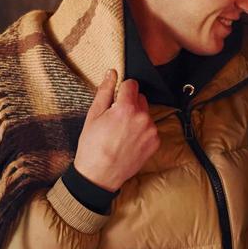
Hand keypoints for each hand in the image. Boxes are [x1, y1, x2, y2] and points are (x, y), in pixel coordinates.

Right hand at [73, 70, 158, 190]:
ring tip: (121, 132)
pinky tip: (128, 140)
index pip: (132, 84)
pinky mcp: (156, 142)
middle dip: (129, 103)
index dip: (122, 89)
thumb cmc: (92, 145)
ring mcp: (151, 130)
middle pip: (140, 98)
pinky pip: (150, 128)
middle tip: (115, 118)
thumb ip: (105, 91)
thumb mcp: (93, 115)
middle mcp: (143, 117)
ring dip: (136, 117)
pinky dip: (141, 131)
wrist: (99, 175)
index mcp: (127, 108)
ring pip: (146, 113)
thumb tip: (112, 73)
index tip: (115, 99)